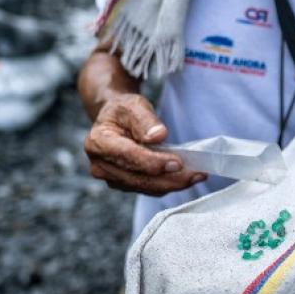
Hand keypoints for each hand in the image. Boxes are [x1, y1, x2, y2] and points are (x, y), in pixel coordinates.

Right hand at [83, 92, 205, 195]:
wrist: (115, 120)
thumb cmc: (124, 111)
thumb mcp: (133, 105)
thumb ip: (145, 120)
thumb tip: (158, 137)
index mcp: (98, 142)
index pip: (128, 156)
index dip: (153, 162)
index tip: (177, 163)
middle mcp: (100, 165)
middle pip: (138, 177)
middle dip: (169, 178)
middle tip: (196, 173)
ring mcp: (111, 178)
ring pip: (145, 187)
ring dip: (173, 184)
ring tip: (196, 175)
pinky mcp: (123, 184)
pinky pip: (148, 188)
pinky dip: (168, 184)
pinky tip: (186, 177)